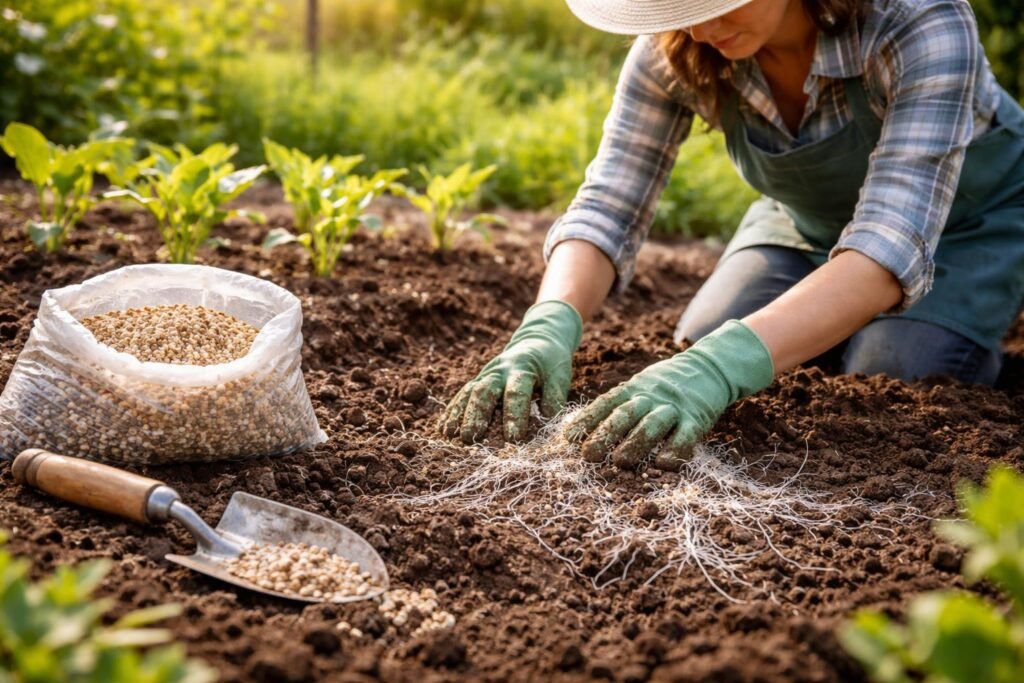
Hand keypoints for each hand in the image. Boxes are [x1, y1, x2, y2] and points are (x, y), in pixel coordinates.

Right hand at [443, 300, 582, 442]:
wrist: (538, 340)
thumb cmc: (551, 363)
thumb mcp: (560, 376)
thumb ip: (554, 398)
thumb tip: (548, 423)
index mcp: (522, 369)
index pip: (517, 394)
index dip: (515, 416)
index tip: (514, 439)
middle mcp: (500, 371)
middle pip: (484, 391)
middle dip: (476, 414)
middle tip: (470, 437)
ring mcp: (486, 375)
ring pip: (469, 392)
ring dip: (459, 414)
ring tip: (450, 435)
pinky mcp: (479, 380)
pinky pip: (462, 395)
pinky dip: (452, 410)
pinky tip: (444, 428)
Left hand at [565, 320, 773, 469]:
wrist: (709, 368)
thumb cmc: (665, 385)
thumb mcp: (639, 386)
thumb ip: (618, 404)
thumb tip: (582, 429)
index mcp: (633, 389)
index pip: (606, 403)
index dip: (587, 420)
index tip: (568, 439)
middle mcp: (651, 396)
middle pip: (625, 414)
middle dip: (605, 434)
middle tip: (588, 455)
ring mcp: (675, 407)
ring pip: (653, 424)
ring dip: (635, 443)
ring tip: (620, 461)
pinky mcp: (697, 418)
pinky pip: (685, 436)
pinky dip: (674, 450)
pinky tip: (662, 464)